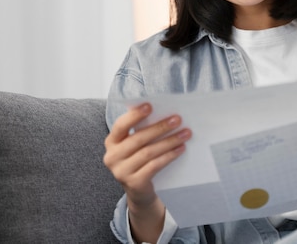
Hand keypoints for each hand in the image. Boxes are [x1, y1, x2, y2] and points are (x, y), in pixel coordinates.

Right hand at [103, 103, 191, 242]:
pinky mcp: (134, 183)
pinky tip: (180, 149)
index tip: (150, 106)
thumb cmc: (138, 161)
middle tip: (177, 120)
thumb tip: (162, 112)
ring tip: (184, 134)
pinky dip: (169, 156)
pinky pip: (154, 166)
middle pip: (138, 138)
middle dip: (160, 127)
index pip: (120, 125)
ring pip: (148, 152)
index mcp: (111, 142)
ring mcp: (121, 171)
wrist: (138, 191)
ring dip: (169, 141)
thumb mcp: (134, 146)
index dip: (134, 115)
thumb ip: (140, 131)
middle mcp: (112, 157)